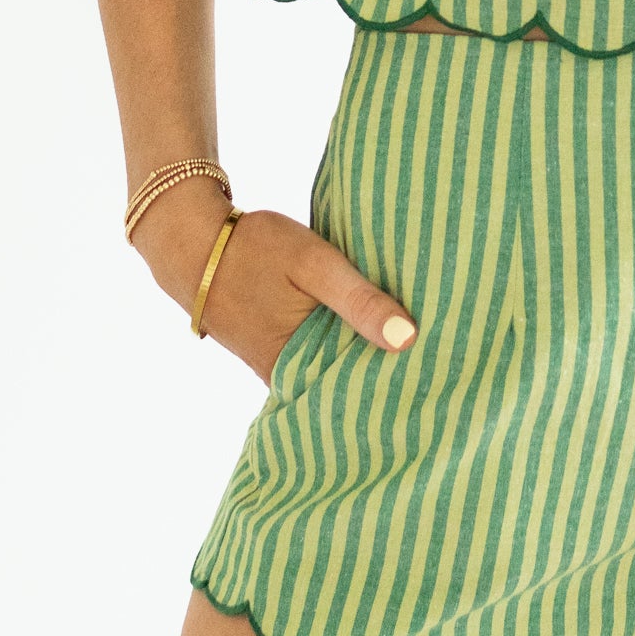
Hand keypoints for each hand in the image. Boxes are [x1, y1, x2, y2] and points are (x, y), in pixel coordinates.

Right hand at [129, 174, 417, 381]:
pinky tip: (375, 335)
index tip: (441, 388)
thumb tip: (408, 340)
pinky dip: (341, 347)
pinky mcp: (271, 347)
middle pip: (346, 385)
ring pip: (331, 370)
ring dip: (365, 361)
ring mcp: (276, 363)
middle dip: (386, 380)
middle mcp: (285, 376)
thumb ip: (358, 300)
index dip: (397, 390)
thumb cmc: (254, 249)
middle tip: (444, 376)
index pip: (357, 393)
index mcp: (296, 366)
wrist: (190, 243)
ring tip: (423, 357)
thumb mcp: (312, 264)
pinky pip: (315, 355)